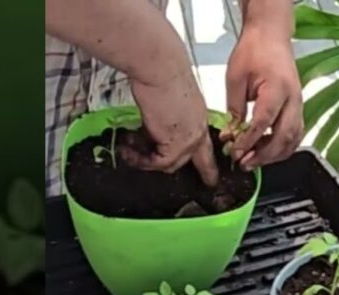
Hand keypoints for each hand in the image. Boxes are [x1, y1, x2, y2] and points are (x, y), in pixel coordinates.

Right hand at [122, 67, 219, 187]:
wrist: (159, 67)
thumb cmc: (159, 73)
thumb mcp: (166, 101)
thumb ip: (162, 121)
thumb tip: (148, 134)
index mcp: (198, 115)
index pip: (206, 143)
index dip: (208, 160)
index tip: (211, 173)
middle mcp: (198, 128)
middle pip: (201, 160)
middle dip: (203, 173)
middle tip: (206, 183)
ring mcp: (190, 138)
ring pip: (172, 164)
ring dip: (146, 161)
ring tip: (129, 151)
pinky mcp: (177, 144)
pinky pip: (158, 163)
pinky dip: (140, 159)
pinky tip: (128, 150)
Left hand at [223, 22, 303, 170]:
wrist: (270, 35)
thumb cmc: (254, 50)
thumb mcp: (235, 78)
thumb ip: (234, 109)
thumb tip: (231, 135)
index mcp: (277, 88)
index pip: (264, 123)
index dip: (249, 142)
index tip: (236, 152)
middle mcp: (293, 98)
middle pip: (284, 137)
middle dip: (264, 155)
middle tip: (245, 163)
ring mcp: (298, 103)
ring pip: (293, 139)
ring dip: (275, 155)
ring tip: (254, 161)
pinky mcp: (297, 107)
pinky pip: (295, 134)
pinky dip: (283, 147)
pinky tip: (267, 151)